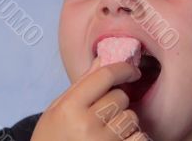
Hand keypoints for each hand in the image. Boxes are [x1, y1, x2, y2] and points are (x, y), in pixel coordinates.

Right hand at [31, 57, 147, 140]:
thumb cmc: (52, 139)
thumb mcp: (57, 110)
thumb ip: (82, 85)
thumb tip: (104, 59)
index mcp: (69, 109)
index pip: (105, 76)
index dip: (123, 68)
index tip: (131, 70)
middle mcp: (87, 126)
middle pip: (120, 96)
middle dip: (116, 100)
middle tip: (103, 113)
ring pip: (131, 117)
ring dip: (123, 120)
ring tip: (106, 131)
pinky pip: (139, 136)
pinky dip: (132, 137)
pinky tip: (116, 140)